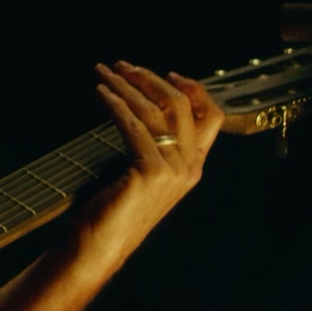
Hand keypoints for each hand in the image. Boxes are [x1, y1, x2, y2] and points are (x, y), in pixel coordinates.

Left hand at [72, 61, 223, 271]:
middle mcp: (189, 167)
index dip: (194, 89)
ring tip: (103, 72)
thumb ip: (152, 146)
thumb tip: (141, 108)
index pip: (210, 117)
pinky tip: (100, 92)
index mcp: (193, 166)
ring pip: (155, 110)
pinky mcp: (150, 172)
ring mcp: (173, 171)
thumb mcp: (142, 172)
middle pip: (181, 105)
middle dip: (150, 78)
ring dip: (126, 85)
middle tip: (122, 65)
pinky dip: (115, 103)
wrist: (101, 245)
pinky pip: (133, 125)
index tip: (167, 73)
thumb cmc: (115, 209)